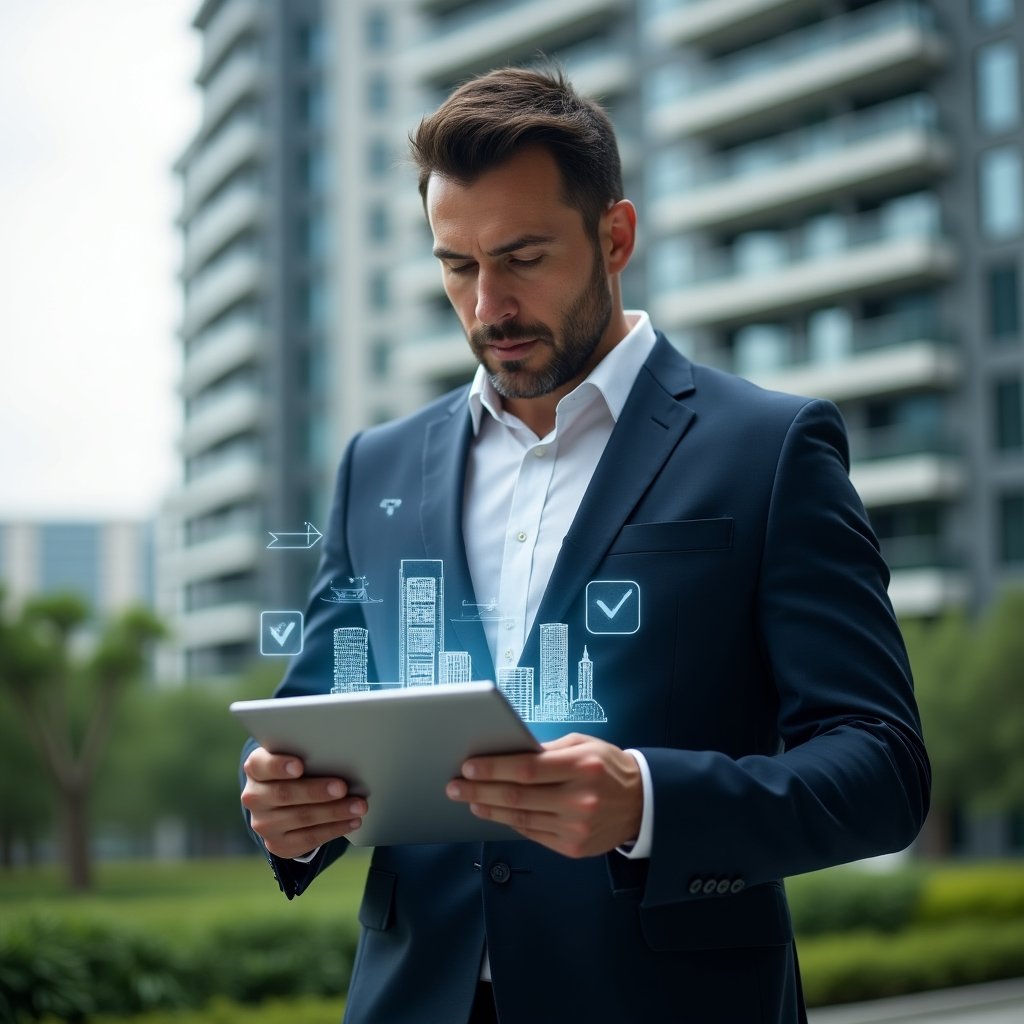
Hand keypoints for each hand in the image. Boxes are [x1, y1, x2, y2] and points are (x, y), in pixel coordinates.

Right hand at [241, 746, 366, 858]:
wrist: (283, 800)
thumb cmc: (297, 769)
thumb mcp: (295, 756)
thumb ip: (308, 754)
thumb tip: (340, 753)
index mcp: (255, 769)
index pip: (261, 766)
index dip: (279, 766)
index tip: (300, 766)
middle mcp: (254, 798)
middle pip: (284, 794)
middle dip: (317, 791)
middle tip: (343, 787)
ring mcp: (263, 824)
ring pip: (300, 818)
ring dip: (334, 812)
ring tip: (358, 806)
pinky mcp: (277, 844)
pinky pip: (308, 839)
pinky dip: (334, 829)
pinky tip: (352, 822)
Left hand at [445, 733, 641, 857]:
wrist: (642, 804)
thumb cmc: (607, 766)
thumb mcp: (583, 745)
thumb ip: (547, 751)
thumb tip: (506, 753)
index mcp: (582, 766)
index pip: (527, 768)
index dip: (494, 768)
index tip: (468, 766)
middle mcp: (579, 799)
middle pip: (518, 796)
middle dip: (480, 790)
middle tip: (454, 786)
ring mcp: (576, 827)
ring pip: (521, 818)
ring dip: (489, 809)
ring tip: (468, 800)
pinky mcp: (573, 848)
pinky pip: (532, 834)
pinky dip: (510, 823)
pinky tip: (495, 813)